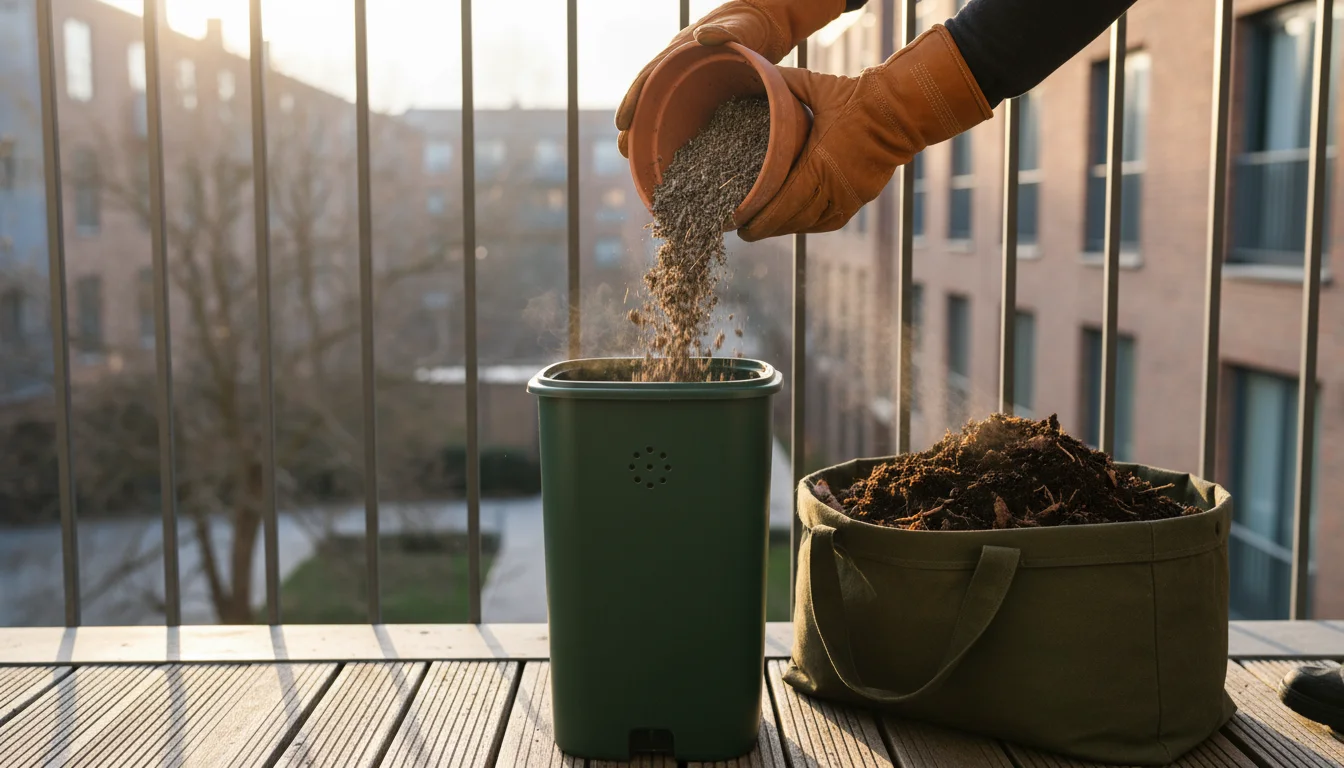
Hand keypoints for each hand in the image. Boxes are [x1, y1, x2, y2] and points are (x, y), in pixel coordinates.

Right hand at [615, 0, 845, 157]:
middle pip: (652, 101)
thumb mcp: (740, 26)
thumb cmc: (749, 23)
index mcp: (679, 54)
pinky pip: (692, 120)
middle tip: (624, 152)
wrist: (765, 26)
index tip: (622, 121)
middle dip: (637, 126)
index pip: (649, 77)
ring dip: (656, 137)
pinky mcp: (709, 100)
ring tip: (644, 164)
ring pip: (669, 114)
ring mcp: (693, 88)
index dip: (633, 99)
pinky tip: (681, 163)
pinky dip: (683, 139)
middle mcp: (680, 72)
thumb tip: (702, 36)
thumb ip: (724, 31)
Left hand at [739, 25, 993, 241]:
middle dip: (765, 228)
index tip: (739, 223)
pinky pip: (828, 222)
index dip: (759, 219)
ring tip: (765, 228)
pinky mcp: (859, 200)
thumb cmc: (856, 97)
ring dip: (785, 229)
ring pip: (809, 224)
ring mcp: (848, 197)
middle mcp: (832, 187)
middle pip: (791, 220)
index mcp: (818, 163)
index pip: (781, 204)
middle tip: (745, 231)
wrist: (900, 112)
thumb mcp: (816, 86)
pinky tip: (794, 224)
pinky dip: (809, 225)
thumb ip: (785, 83)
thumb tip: (758, 72)